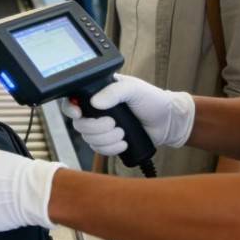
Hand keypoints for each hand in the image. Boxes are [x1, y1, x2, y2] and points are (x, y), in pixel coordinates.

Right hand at [60, 74, 194, 153]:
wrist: (168, 122)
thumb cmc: (152, 100)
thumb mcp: (133, 89)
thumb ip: (114, 92)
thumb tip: (95, 102)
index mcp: (100, 92)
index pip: (74, 99)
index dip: (71, 108)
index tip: (79, 113)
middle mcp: (98, 109)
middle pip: (80, 123)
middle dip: (95, 128)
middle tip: (113, 124)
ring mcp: (102, 126)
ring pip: (88, 139)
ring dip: (105, 139)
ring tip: (122, 134)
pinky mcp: (109, 141)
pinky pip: (98, 149)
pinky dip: (110, 149)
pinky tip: (123, 144)